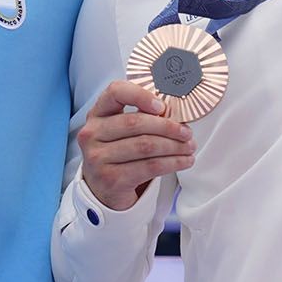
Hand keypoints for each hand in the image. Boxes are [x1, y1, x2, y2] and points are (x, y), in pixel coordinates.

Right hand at [78, 81, 195, 211]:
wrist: (104, 189)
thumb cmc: (119, 153)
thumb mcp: (122, 131)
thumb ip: (142, 116)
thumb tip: (174, 114)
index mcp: (97, 114)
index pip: (115, 92)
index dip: (141, 95)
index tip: (162, 106)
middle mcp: (92, 133)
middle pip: (135, 123)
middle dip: (168, 127)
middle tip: (187, 133)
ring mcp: (98, 157)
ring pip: (146, 146)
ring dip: (174, 146)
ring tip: (189, 148)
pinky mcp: (111, 178)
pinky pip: (150, 166)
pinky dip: (173, 163)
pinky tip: (184, 161)